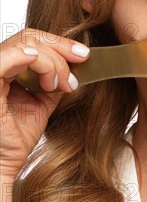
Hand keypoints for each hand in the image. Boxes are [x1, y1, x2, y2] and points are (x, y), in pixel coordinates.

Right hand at [0, 28, 89, 180]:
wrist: (3, 164)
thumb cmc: (15, 139)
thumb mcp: (41, 103)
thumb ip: (52, 82)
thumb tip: (75, 66)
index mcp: (4, 68)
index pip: (31, 41)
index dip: (60, 43)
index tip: (83, 55)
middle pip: (29, 37)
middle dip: (61, 48)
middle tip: (81, 62)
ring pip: (26, 45)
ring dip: (53, 62)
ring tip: (62, 85)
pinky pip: (9, 56)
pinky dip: (37, 61)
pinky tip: (51, 78)